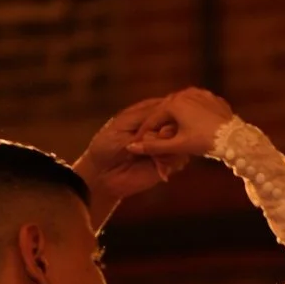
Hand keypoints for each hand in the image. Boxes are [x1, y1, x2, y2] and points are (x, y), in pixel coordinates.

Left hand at [72, 88, 235, 222]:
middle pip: (179, 124)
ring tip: (161, 155)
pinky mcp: (165, 167)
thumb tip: (166, 106)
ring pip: (182, 142)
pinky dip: (173, 161)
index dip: (173, 108)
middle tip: (172, 133)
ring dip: (175, 147)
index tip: (177, 109)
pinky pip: (178, 160)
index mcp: (147, 116)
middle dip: (177, 128)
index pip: (167, 107)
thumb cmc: (105, 148)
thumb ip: (144, 117)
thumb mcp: (122, 127)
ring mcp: (164, 149)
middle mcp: (158, 132)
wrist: (102, 177)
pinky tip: (164, 167)